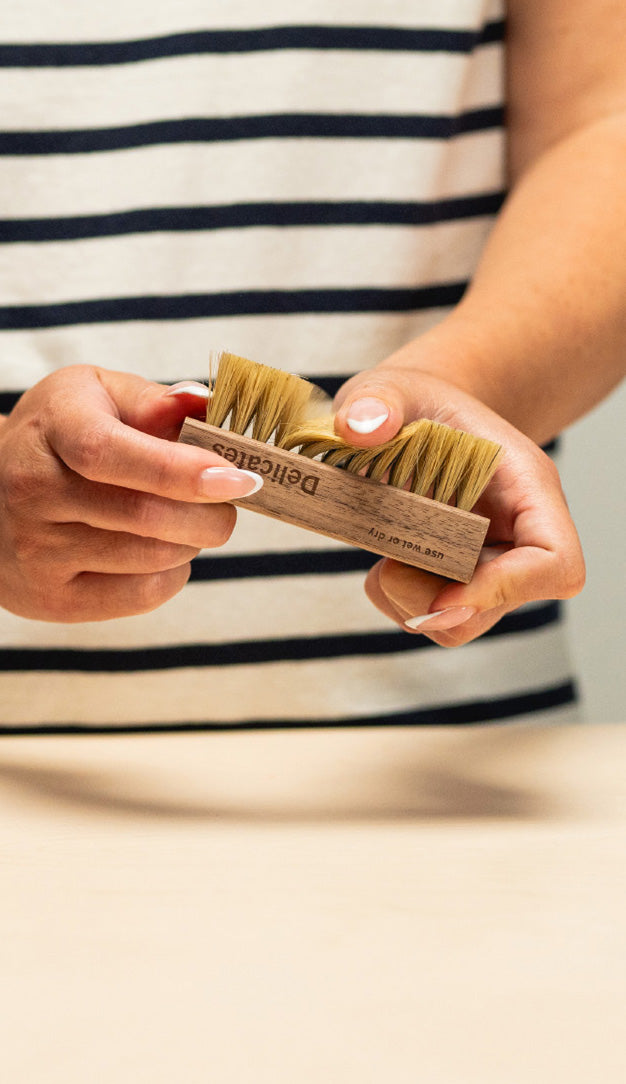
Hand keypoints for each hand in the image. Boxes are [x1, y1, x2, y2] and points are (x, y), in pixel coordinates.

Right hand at [0, 366, 262, 621]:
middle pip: (146, 516)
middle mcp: (33, 491)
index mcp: (53, 428)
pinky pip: (142, 595)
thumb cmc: (63, 436)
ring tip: (187, 521)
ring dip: (193, 541)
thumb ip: (153, 400)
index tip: (237, 478)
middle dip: (211, 514)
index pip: (111, 454)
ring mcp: (37, 551)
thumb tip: (203, 403)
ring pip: (153, 557)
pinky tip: (162, 551)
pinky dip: (172, 574)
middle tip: (228, 503)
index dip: (181, 470)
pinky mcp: (52, 599)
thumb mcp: (97, 395)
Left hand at [333, 364, 584, 645]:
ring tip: (379, 562)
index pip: (555, 562)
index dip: (506, 588)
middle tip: (385, 570)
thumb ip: (376, 401)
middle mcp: (518, 531)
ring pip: (465, 620)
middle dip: (437, 603)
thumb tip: (361, 427)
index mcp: (526, 486)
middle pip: (503, 602)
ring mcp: (490, 561)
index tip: (443, 593)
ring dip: (412, 605)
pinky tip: (381, 565)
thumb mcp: (393, 388)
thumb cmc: (416, 402)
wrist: (412, 416)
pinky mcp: (458, 578)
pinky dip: (400, 603)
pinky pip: (436, 617)